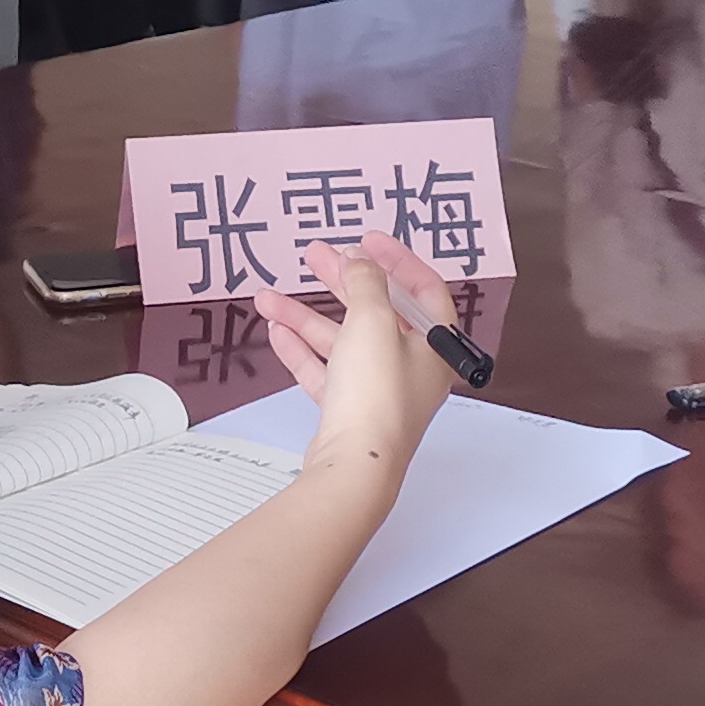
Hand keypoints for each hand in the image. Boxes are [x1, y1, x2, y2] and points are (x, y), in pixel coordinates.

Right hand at [253, 234, 456, 482]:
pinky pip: (324, 371)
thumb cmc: (378, 400)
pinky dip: (302, 350)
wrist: (355, 464)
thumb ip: (365, 283)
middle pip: (377, 312)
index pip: (423, 290)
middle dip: (342, 282)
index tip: (367, 241)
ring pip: (342, 341)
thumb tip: (361, 262)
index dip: (396, 260)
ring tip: (269, 297)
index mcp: (434, 345)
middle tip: (317, 257)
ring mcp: (379, 390)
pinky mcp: (350, 411)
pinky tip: (278, 331)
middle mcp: (411, 368)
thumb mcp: (373, 321)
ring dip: (306, 316)